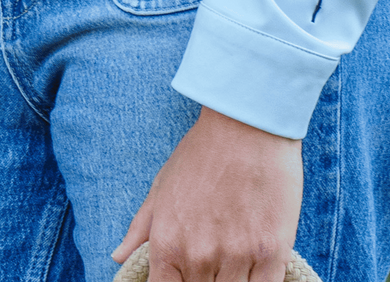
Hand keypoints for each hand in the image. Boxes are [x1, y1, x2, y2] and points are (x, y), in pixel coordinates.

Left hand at [114, 105, 302, 281]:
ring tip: (230, 262)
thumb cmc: (202, 152)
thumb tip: (118, 256)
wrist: (245, 124)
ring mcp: (236, 257)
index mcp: (168, 243)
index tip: (181, 277)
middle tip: (209, 262)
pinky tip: (254, 270)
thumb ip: (141, 228)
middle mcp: (199, 256)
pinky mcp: (271, 253)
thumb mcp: (162, 185)